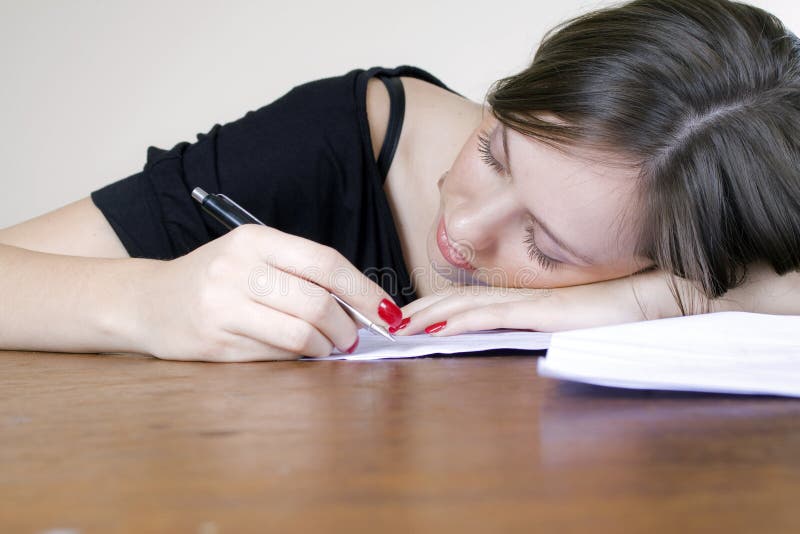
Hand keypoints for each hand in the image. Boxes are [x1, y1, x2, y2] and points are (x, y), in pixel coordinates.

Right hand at [134, 225, 403, 360]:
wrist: (147, 301)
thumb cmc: (215, 277)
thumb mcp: (253, 256)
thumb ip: (301, 273)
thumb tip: (361, 307)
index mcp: (255, 239)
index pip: (325, 263)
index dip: (363, 291)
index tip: (388, 312)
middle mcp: (237, 269)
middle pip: (317, 303)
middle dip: (348, 327)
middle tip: (352, 338)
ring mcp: (223, 307)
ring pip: (300, 333)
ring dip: (326, 345)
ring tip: (327, 345)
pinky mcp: (216, 343)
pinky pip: (276, 355)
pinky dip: (297, 356)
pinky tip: (295, 350)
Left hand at [395, 269, 688, 336]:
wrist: (666, 295)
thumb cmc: (633, 308)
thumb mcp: (585, 320)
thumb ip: (559, 323)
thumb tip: (542, 331)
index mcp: (532, 297)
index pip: (476, 299)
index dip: (443, 305)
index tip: (416, 317)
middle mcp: (526, 294)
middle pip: (462, 298)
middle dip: (424, 309)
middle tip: (392, 321)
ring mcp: (532, 300)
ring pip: (467, 304)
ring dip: (430, 314)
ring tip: (400, 326)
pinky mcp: (541, 310)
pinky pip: (490, 315)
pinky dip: (458, 320)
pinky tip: (434, 328)